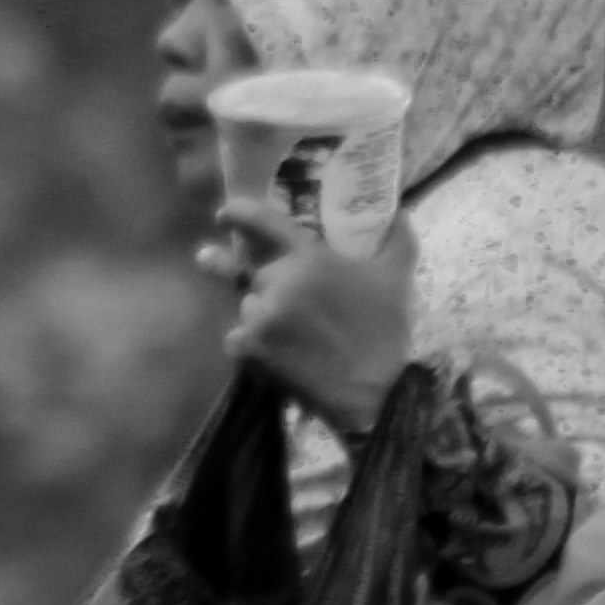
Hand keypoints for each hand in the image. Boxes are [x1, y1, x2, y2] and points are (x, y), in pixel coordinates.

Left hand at [196, 191, 417, 432]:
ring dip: (257, 312)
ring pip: (245, 306)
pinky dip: (249, 343)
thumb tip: (399, 211)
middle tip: (206, 257)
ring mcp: (259, 317)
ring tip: (284, 331)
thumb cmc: (384, 331)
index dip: (240, 214)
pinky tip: (274, 353)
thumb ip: (395, 238)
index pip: (264, 224)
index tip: (224, 213)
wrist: (374, 393)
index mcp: (309, 258)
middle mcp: (277, 282)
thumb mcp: (396, 277)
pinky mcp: (249, 350)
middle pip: (242, 269)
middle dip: (225, 265)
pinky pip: (237, 338)